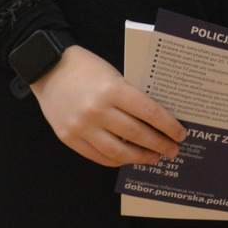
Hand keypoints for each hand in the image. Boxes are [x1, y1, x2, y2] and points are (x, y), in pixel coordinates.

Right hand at [31, 44, 187, 167]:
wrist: (47, 68)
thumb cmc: (84, 67)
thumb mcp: (112, 74)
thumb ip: (129, 97)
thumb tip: (154, 120)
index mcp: (112, 89)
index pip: (148, 112)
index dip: (168, 125)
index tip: (180, 133)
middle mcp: (97, 110)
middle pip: (136, 134)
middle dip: (159, 144)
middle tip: (173, 150)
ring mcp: (82, 127)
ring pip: (119, 151)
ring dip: (140, 157)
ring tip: (154, 157)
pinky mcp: (70, 138)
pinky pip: (99, 156)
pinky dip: (117, 160)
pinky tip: (128, 158)